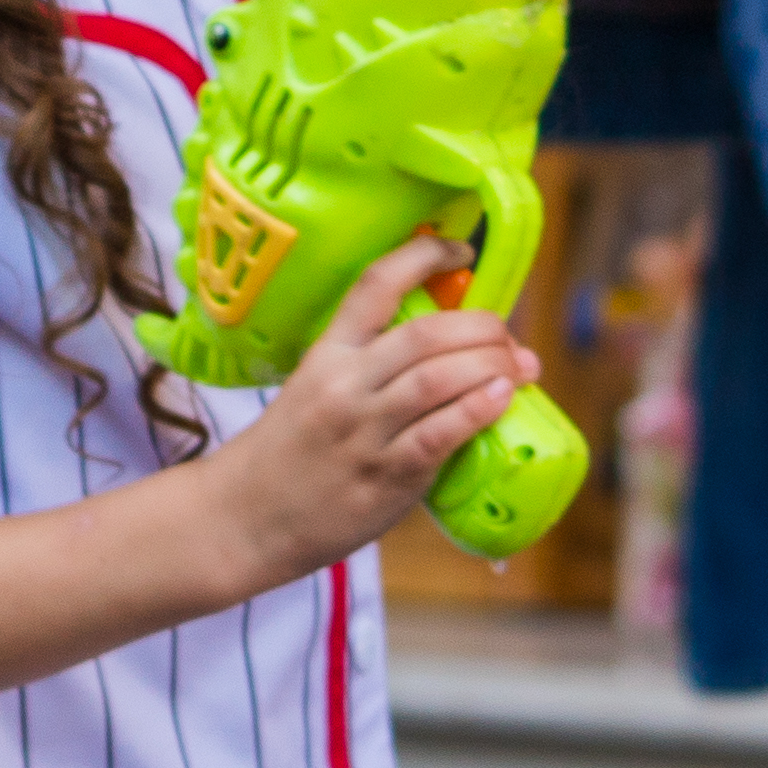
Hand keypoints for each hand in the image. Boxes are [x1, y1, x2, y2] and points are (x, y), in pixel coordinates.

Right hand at [209, 230, 534, 594]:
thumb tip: (451, 345)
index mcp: (327, 353)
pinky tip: (503, 398)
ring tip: (523, 366)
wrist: (245, 517)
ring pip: (438, 379)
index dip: (426, 256)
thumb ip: (372, 366)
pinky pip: (439, 435)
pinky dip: (478, 411)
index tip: (462, 250)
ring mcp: (363, 432)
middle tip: (509, 336)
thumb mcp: (316, 388)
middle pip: (426, 334)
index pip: (377, 284)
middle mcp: (344, 385)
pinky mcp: (383, 477)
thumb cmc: (290, 451)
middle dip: (483, 326)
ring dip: (493, 365)